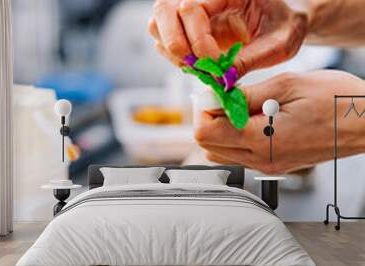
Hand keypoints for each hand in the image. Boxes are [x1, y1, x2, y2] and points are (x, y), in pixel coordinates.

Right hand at [148, 0, 308, 75]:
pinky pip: (164, 40)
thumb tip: (221, 80)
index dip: (199, 41)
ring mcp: (189, 9)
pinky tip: (198, 67)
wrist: (283, 21)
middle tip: (199, 68)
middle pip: (163, 10)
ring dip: (173, 52)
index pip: (191, 8)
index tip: (218, 67)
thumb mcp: (280, 43)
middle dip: (177, 45)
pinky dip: (175, 58)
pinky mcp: (186, 27)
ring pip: (157, 24)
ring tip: (199, 68)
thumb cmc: (285, 24)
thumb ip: (251, 60)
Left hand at [194, 70, 364, 173]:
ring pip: (221, 154)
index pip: (205, 133)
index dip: (202, 110)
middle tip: (222, 98)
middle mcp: (261, 159)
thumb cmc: (337, 102)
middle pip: (208, 147)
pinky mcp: (275, 164)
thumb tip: (214, 97)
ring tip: (238, 107)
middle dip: (207, 120)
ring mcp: (268, 165)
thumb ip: (245, 95)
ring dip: (219, 130)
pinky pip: (240, 155)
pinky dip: (235, 137)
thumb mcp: (287, 86)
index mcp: (261, 139)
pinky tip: (251, 118)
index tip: (212, 94)